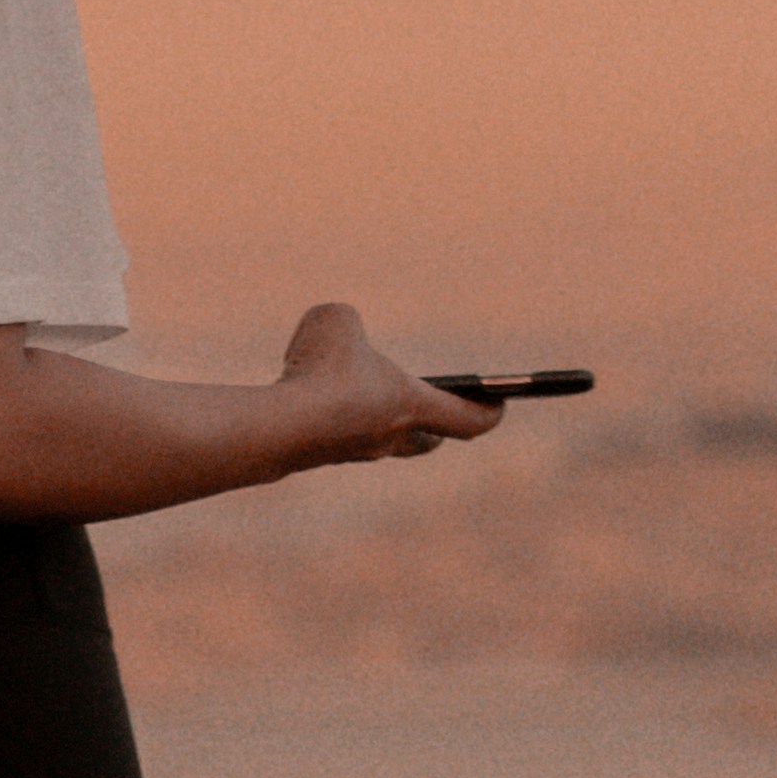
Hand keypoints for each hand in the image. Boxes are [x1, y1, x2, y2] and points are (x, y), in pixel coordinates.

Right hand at [277, 303, 497, 461]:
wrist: (274, 427)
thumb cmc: (320, 370)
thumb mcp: (336, 321)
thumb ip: (346, 323)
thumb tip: (337, 336)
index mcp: (412, 406)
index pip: (469, 421)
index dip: (489, 411)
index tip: (502, 402)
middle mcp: (388, 438)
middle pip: (425, 440)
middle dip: (432, 425)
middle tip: (433, 406)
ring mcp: (349, 452)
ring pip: (374, 437)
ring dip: (372, 416)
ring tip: (349, 382)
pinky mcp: (314, 456)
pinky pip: (331, 434)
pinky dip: (327, 416)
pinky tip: (301, 391)